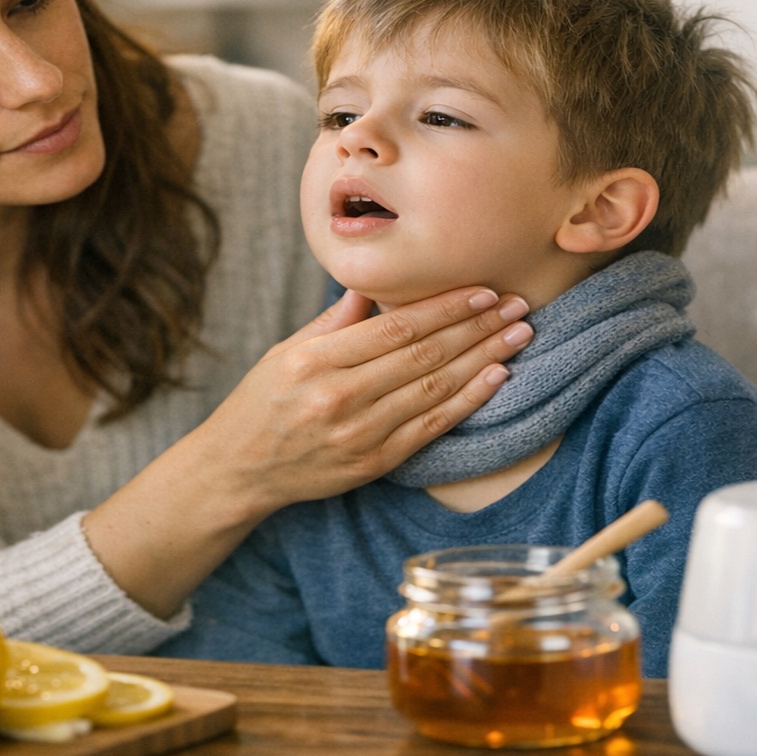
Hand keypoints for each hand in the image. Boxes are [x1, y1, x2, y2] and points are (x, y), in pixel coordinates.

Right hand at [189, 285, 531, 513]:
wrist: (238, 470)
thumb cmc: (262, 403)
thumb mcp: (285, 351)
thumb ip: (334, 322)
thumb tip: (373, 285)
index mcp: (315, 359)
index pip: (395, 326)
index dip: (445, 307)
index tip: (483, 291)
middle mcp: (338, 396)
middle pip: (423, 355)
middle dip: (477, 327)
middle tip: (518, 305)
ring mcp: (358, 433)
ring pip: (435, 388)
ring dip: (484, 359)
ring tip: (519, 336)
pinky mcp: (373, 463)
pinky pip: (431, 427)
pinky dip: (468, 401)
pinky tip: (496, 378)